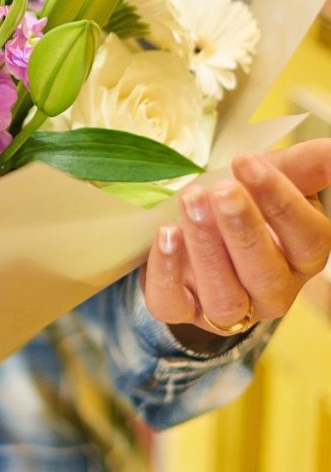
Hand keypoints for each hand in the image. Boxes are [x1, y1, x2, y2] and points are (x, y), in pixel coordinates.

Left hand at [142, 139, 330, 343]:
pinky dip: (166, 272)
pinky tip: (165, 234)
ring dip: (206, 247)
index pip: (307, 238)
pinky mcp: (181, 309)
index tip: (248, 163)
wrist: (195, 226)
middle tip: (221, 188)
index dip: (280, 202)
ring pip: (224, 295)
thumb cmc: (244, 201)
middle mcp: (272, 290)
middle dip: (242, 228)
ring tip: (190, 201)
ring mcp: (227, 307)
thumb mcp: (274, 178)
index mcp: (301, 256)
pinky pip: (173, 304)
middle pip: (265, 271)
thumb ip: (304, 165)